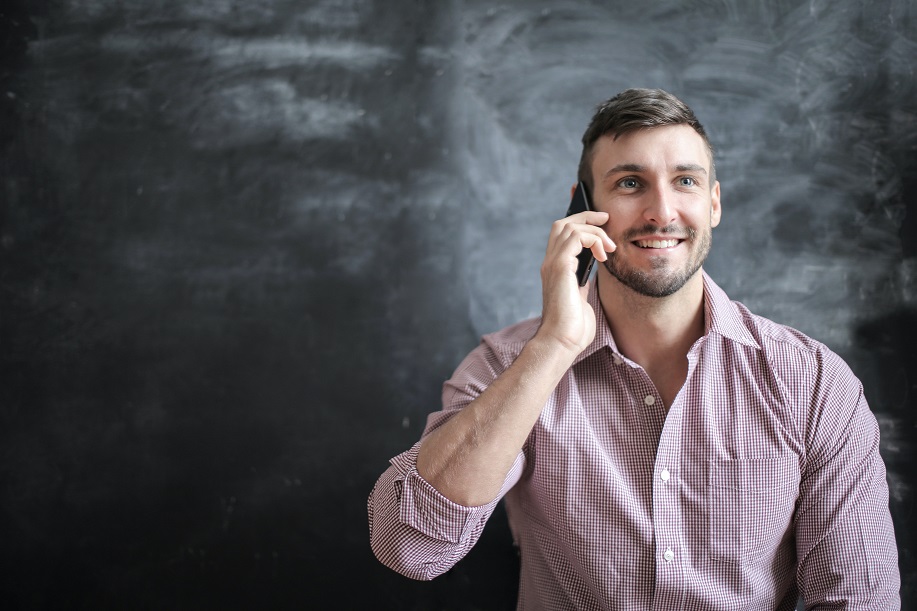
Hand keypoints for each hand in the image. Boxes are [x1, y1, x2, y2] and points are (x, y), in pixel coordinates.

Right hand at [537, 211, 614, 353]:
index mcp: (555, 269)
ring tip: (609, 247)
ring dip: (594, 230)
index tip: (602, 225)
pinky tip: (603, 256)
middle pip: (562, 224)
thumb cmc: (572, 328)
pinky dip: (593, 239)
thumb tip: (594, 271)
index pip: (562, 235)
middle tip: (606, 220)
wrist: (561, 341)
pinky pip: (576, 237)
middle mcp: (550, 263)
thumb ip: (582, 282)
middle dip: (586, 216)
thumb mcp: (580, 298)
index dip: (580, 224)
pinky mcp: (560, 267)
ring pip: (569, 226)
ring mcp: (553, 264)